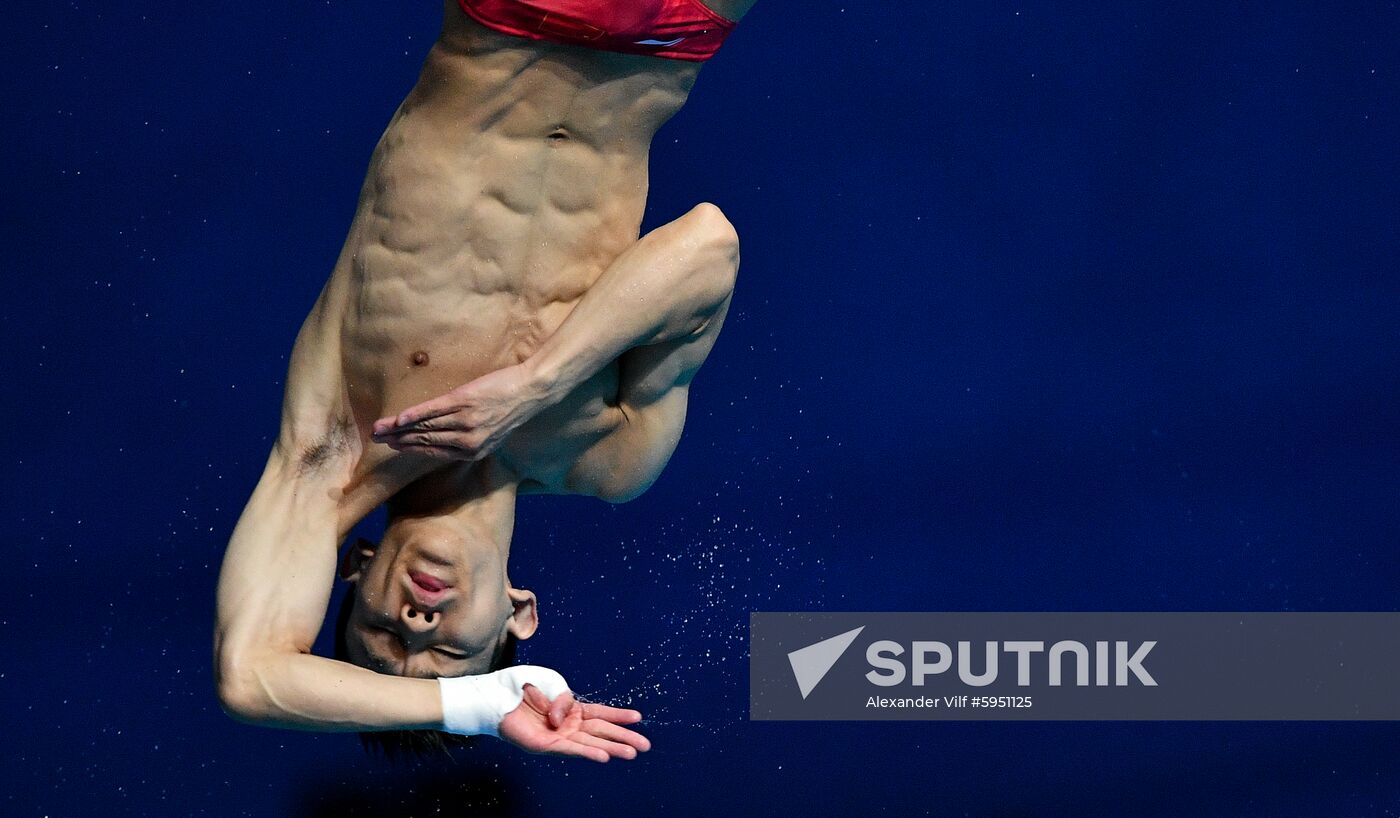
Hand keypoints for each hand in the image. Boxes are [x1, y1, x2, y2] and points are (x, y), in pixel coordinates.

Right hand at [372, 364, 550, 460]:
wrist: (532, 390)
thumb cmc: (513, 408)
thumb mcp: (493, 432)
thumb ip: (471, 439)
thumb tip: (450, 438)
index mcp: (473, 451)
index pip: (435, 452)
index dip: (411, 450)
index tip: (393, 447)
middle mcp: (467, 441)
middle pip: (425, 441)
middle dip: (398, 441)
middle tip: (376, 439)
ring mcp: (465, 421)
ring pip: (426, 427)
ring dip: (399, 429)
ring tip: (379, 429)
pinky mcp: (464, 402)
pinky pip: (434, 411)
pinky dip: (415, 416)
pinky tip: (399, 419)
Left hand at [499, 684, 650, 762]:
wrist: (493, 696)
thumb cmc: (520, 687)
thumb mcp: (551, 682)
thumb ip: (564, 699)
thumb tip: (564, 720)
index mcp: (571, 708)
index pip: (600, 713)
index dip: (619, 715)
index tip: (638, 718)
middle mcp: (568, 725)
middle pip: (601, 731)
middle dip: (624, 737)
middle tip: (645, 745)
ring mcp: (558, 736)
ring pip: (591, 743)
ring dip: (612, 748)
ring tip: (631, 753)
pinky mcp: (545, 745)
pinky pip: (570, 749)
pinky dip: (588, 753)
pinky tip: (604, 756)